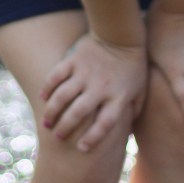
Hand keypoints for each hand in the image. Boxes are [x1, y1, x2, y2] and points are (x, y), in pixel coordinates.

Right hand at [40, 33, 146, 151]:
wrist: (121, 34)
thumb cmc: (133, 65)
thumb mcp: (140, 89)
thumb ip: (135, 109)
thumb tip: (128, 131)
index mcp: (118, 96)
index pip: (105, 124)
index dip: (93, 138)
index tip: (81, 148)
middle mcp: (100, 87)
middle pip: (79, 113)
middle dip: (65, 127)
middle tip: (57, 137)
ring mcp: (85, 73)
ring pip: (63, 96)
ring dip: (52, 111)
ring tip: (46, 123)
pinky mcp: (74, 60)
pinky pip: (56, 75)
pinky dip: (48, 87)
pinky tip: (42, 97)